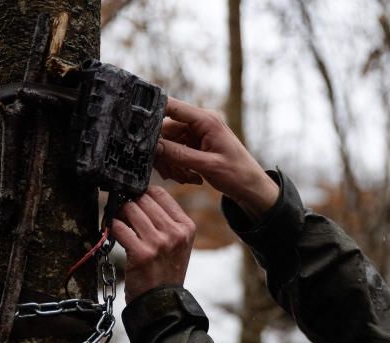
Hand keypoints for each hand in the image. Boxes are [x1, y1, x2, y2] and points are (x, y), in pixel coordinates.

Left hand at [110, 186, 195, 303]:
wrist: (162, 302)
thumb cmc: (166, 272)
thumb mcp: (178, 244)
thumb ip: (166, 222)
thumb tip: (139, 198)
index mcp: (186, 227)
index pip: (160, 193)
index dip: (142, 193)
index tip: (134, 201)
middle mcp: (176, 233)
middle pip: (143, 199)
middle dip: (129, 203)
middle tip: (122, 214)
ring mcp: (160, 243)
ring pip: (130, 209)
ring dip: (119, 214)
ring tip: (118, 223)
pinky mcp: (142, 254)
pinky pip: (120, 227)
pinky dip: (112, 228)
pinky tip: (114, 235)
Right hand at [153, 97, 279, 222]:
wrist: (251, 188)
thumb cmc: (238, 174)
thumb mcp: (207, 166)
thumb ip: (179, 155)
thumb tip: (154, 147)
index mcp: (205, 120)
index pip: (171, 106)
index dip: (152, 114)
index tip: (137, 128)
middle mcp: (200, 123)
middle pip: (165, 130)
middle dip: (165, 153)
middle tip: (170, 173)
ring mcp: (197, 134)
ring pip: (168, 144)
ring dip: (172, 163)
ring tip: (185, 178)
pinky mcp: (195, 146)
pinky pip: (176, 153)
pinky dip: (178, 167)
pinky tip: (191, 178)